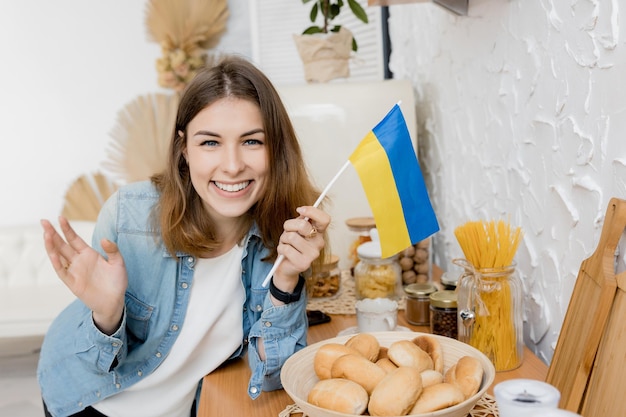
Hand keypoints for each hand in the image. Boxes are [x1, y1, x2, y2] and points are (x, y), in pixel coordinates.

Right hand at [41, 217, 126, 333]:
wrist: (114, 301)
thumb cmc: (116, 282)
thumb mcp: (118, 263)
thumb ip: (113, 250)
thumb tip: (104, 239)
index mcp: (88, 254)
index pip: (74, 239)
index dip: (67, 229)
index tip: (60, 217)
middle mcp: (79, 261)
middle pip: (63, 245)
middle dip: (53, 233)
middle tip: (43, 221)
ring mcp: (74, 271)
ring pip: (59, 256)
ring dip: (52, 245)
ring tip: (46, 233)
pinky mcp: (73, 283)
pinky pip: (62, 272)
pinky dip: (57, 262)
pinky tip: (53, 253)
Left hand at [272, 206, 329, 293]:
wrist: (285, 267)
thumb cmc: (290, 245)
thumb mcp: (295, 229)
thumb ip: (300, 220)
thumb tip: (302, 210)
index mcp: (319, 232)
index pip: (324, 219)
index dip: (312, 211)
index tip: (299, 210)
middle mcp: (319, 243)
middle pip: (303, 225)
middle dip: (288, 225)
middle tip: (287, 231)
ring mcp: (313, 254)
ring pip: (291, 237)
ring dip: (283, 239)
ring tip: (285, 244)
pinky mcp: (304, 263)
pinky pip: (286, 248)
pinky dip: (281, 248)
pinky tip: (284, 253)